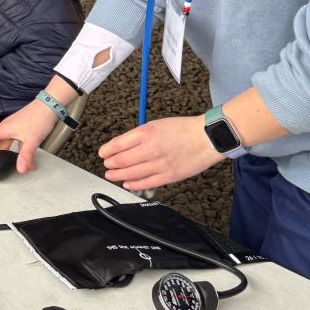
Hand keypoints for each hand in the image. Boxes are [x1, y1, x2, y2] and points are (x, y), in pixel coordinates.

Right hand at [0, 98, 58, 173]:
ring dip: (5, 153)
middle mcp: (6, 128)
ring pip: (4, 142)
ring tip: (9, 163)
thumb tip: (19, 169)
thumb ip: (25, 155)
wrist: (49, 106)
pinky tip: (26, 158)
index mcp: (3, 129)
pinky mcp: (22, 128)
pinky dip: (17, 150)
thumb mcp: (31, 139)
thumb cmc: (38, 117)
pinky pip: (15, 141)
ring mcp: (14, 127)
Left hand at [99, 115, 223, 191]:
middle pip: (121, 160)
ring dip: (118, 175)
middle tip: (107, 165)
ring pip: (131, 173)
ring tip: (111, 175)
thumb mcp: (155, 124)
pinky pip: (146, 183)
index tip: (103, 153)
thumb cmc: (183, 129)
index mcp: (145, 133)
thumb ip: (139, 135)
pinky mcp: (169, 176)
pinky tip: (127, 184)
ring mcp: (159, 164)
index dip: (106, 150)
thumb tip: (123, 145)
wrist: (207, 138)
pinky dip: (134, 185)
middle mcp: (150, 149)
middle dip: (110, 164)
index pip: (117, 144)